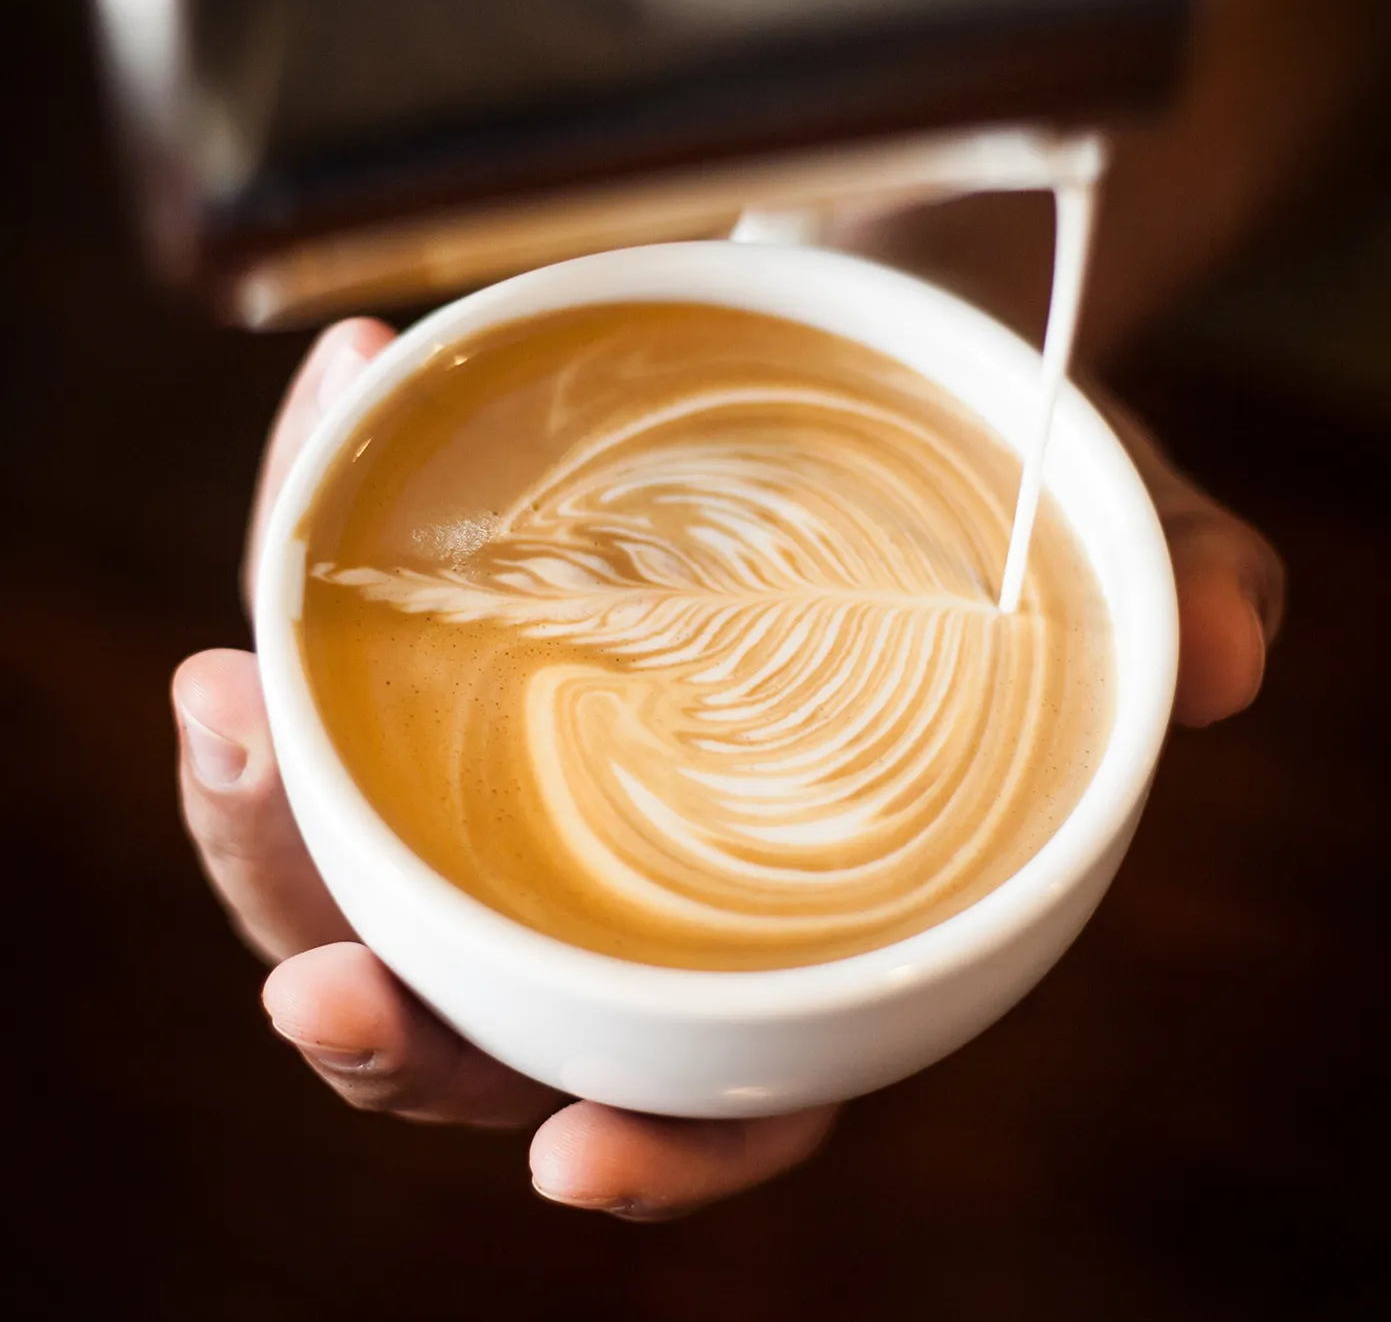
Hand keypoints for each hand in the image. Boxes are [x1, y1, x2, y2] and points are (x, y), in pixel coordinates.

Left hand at [173, 316, 1282, 1219]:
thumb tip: (1228, 647)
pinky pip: (329, 644)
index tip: (583, 1154)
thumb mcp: (1106, 532)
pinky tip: (329, 401)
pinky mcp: (432, 638)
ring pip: (337, 867)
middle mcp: (617, 869)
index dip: (663, 1153)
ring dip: (256, 815)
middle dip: (372, 1013)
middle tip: (321, 973)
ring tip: (230, 680)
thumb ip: (1177, 590)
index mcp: (782, 910)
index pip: (722, 1088)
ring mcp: (503, 766)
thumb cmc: (988, 485)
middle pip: (467, 1014)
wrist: (879, 355)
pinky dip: (302, 545)